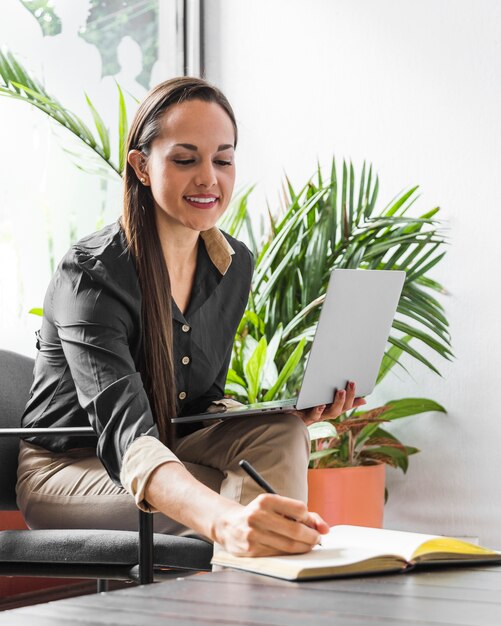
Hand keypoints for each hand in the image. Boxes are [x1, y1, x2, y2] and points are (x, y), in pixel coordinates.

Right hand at [212, 494, 329, 556]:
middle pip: (296, 530)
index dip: (309, 517)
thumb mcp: (276, 506)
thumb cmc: (260, 514)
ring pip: (289, 545)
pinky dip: (291, 553)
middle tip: (317, 538)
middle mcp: (258, 516)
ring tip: (308, 544)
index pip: (299, 509)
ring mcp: (254, 534)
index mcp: (265, 500)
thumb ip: (301, 514)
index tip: (309, 522)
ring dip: (304, 547)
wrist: (229, 525)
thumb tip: (326, 528)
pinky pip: (279, 554)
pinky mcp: (252, 550)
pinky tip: (293, 549)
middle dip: (312, 537)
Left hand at [293, 380, 366, 425]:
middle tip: (351, 383)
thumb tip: (352, 392)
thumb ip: (331, 393)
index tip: (365, 396)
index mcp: (328, 408)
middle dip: (349, 397)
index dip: (355, 401)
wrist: (283, 417)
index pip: (346, 405)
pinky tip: (320, 404)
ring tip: (341, 391)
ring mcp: (316, 417)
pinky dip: (317, 411)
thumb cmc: (301, 406)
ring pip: (331, 413)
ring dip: (338, 402)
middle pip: (341, 408)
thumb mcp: (317, 396)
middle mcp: (325, 414)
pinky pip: (313, 416)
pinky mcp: (305, 418)